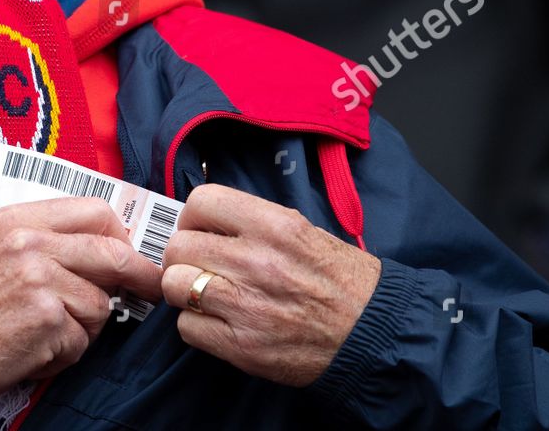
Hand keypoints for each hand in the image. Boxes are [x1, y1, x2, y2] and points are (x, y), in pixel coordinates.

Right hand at [0, 197, 162, 406]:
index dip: (120, 234)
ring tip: (42, 333)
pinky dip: (64, 355)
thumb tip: (107, 248)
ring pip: (101, 305)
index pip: (94, 210)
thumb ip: (45, 240)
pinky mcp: (46, 321)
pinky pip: (83, 341)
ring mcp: (40, 281)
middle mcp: (30, 243)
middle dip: (138, 277)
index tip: (130, 252)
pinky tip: (32, 352)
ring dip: (82, 328)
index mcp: (18, 218)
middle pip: (113, 253)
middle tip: (149, 290)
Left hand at [160, 185, 380, 386]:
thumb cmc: (340, 280)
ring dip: (185, 290)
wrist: (374, 334)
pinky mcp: (242, 347)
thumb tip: (207, 218)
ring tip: (206, 294)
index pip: (200, 202)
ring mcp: (246, 306)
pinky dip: (196, 325)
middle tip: (200, 265)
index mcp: (274, 226)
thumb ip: (253, 222)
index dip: (193, 217)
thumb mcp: (302, 231)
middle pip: (179, 246)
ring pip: (174, 285)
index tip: (201, 230)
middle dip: (184, 256)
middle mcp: (256, 262)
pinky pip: (187, 327)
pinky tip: (218, 322)